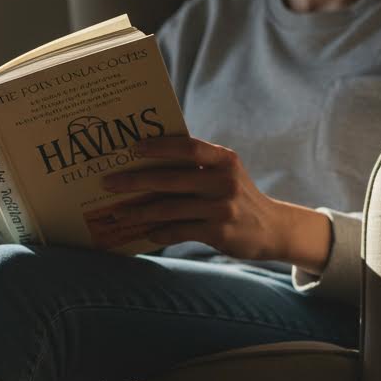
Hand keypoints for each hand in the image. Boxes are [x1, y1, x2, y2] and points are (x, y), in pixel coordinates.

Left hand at [100, 136, 331, 270]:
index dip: (159, 147)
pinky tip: (147, 234)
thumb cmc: (236, 198)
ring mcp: (222, 208)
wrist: (272, 229)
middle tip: (108, 183)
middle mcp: (224, 181)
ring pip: (170, 209)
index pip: (188, 148)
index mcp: (224, 160)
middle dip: (135, 181)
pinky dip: (160, 233)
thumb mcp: (224, 175)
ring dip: (140, 212)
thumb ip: (196, 168)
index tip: (132, 148)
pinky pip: (179, 232)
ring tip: (119, 213)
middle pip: (170, 180)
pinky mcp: (219, 233)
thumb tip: (148, 164)